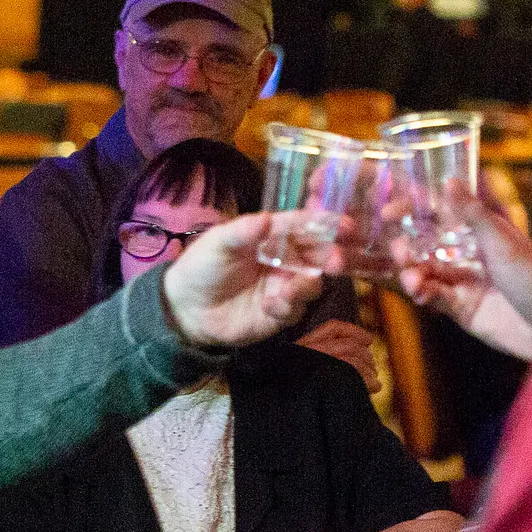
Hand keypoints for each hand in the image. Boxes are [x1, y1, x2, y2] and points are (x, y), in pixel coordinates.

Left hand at [162, 212, 326, 349]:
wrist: (185, 308)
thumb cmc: (202, 266)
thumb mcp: (217, 244)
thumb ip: (242, 232)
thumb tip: (266, 218)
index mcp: (272, 235)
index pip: (303, 226)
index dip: (326, 224)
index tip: (346, 226)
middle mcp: (285, 259)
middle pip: (318, 255)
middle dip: (331, 258)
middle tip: (337, 262)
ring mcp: (284, 286)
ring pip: (312, 284)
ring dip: (306, 286)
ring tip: (289, 291)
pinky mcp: (280, 313)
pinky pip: (296, 310)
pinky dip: (288, 307)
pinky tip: (270, 307)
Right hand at [296, 319, 380, 392]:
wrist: (283, 416)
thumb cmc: (295, 397)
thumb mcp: (302, 372)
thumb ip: (323, 360)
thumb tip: (361, 351)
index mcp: (302, 346)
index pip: (332, 328)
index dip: (354, 332)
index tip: (369, 340)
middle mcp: (308, 350)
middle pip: (349, 344)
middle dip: (366, 356)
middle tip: (372, 370)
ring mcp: (316, 363)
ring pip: (354, 358)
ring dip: (370, 370)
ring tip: (373, 382)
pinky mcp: (325, 378)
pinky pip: (355, 372)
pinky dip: (369, 379)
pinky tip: (373, 388)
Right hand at [397, 181, 531, 337]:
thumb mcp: (502, 240)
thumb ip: (472, 213)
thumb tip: (449, 181)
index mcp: (477, 231)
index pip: (436, 212)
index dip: (410, 209)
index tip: (388, 210)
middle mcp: (464, 253)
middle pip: (422, 245)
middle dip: (403, 246)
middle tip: (399, 249)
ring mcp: (459, 280)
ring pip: (422, 271)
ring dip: (410, 271)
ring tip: (412, 277)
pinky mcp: (456, 307)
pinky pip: (430, 297)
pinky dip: (421, 293)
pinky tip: (421, 292)